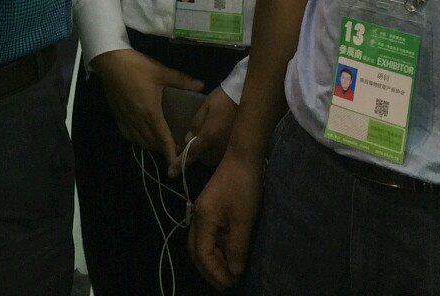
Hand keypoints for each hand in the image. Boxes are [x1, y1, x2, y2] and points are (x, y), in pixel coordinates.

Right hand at [90, 48, 202, 170]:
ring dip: (151, 145)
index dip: (170, 154)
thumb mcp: (161, 72)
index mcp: (150, 112)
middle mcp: (137, 120)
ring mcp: (126, 119)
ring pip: (139, 141)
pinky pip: (128, 135)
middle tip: (175, 147)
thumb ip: (182, 81)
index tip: (177, 164)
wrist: (110, 61)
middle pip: (152, 144)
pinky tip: (141, 135)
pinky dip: (137, 139)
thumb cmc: (137, 67)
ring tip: (160, 142)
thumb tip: (201, 86)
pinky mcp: (117, 116)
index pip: (163, 139)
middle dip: (164, 149)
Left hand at [180, 86, 237, 175]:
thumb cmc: (224, 98)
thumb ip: (196, 124)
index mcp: (209, 135)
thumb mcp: (206, 107)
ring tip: (210, 139)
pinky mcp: (239, 148)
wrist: (247, 96)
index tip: (171, 173)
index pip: (191, 153)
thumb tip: (187, 140)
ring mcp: (230, 149)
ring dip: (208, 153)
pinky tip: (220, 139)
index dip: (180, 163)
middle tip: (197, 141)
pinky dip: (218, 151)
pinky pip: (224, 155)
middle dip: (198, 153)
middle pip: (203, 159)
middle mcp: (220, 147)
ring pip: (214, 159)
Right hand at [190, 150, 264, 290]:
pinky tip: (230, 254)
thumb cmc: (243, 187)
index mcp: (202, 219)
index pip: (201, 254)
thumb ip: (237, 247)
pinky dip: (217, 248)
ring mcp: (204, 211)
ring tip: (229, 273)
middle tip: (226, 284)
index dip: (214, 272)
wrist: (243, 156)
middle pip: (196, 250)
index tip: (230, 283)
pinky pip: (210, 234)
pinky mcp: (212, 207)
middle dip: (209, 270)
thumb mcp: (243, 220)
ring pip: (202, 243)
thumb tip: (234, 270)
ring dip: (213, 260)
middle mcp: (198, 217)